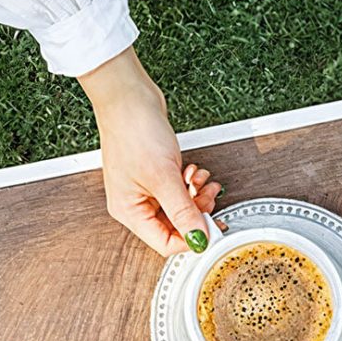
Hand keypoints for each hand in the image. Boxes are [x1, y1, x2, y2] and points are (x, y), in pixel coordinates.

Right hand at [78, 47, 221, 254]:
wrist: (129, 96)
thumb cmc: (134, 130)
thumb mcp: (164, 177)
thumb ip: (183, 212)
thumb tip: (199, 238)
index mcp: (129, 212)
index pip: (165, 244)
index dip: (192, 238)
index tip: (212, 226)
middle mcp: (135, 204)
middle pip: (175, 226)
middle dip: (196, 212)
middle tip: (208, 197)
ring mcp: (145, 190)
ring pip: (180, 208)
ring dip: (197, 196)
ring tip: (200, 180)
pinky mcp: (156, 175)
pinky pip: (179, 191)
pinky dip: (191, 183)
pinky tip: (192, 171)